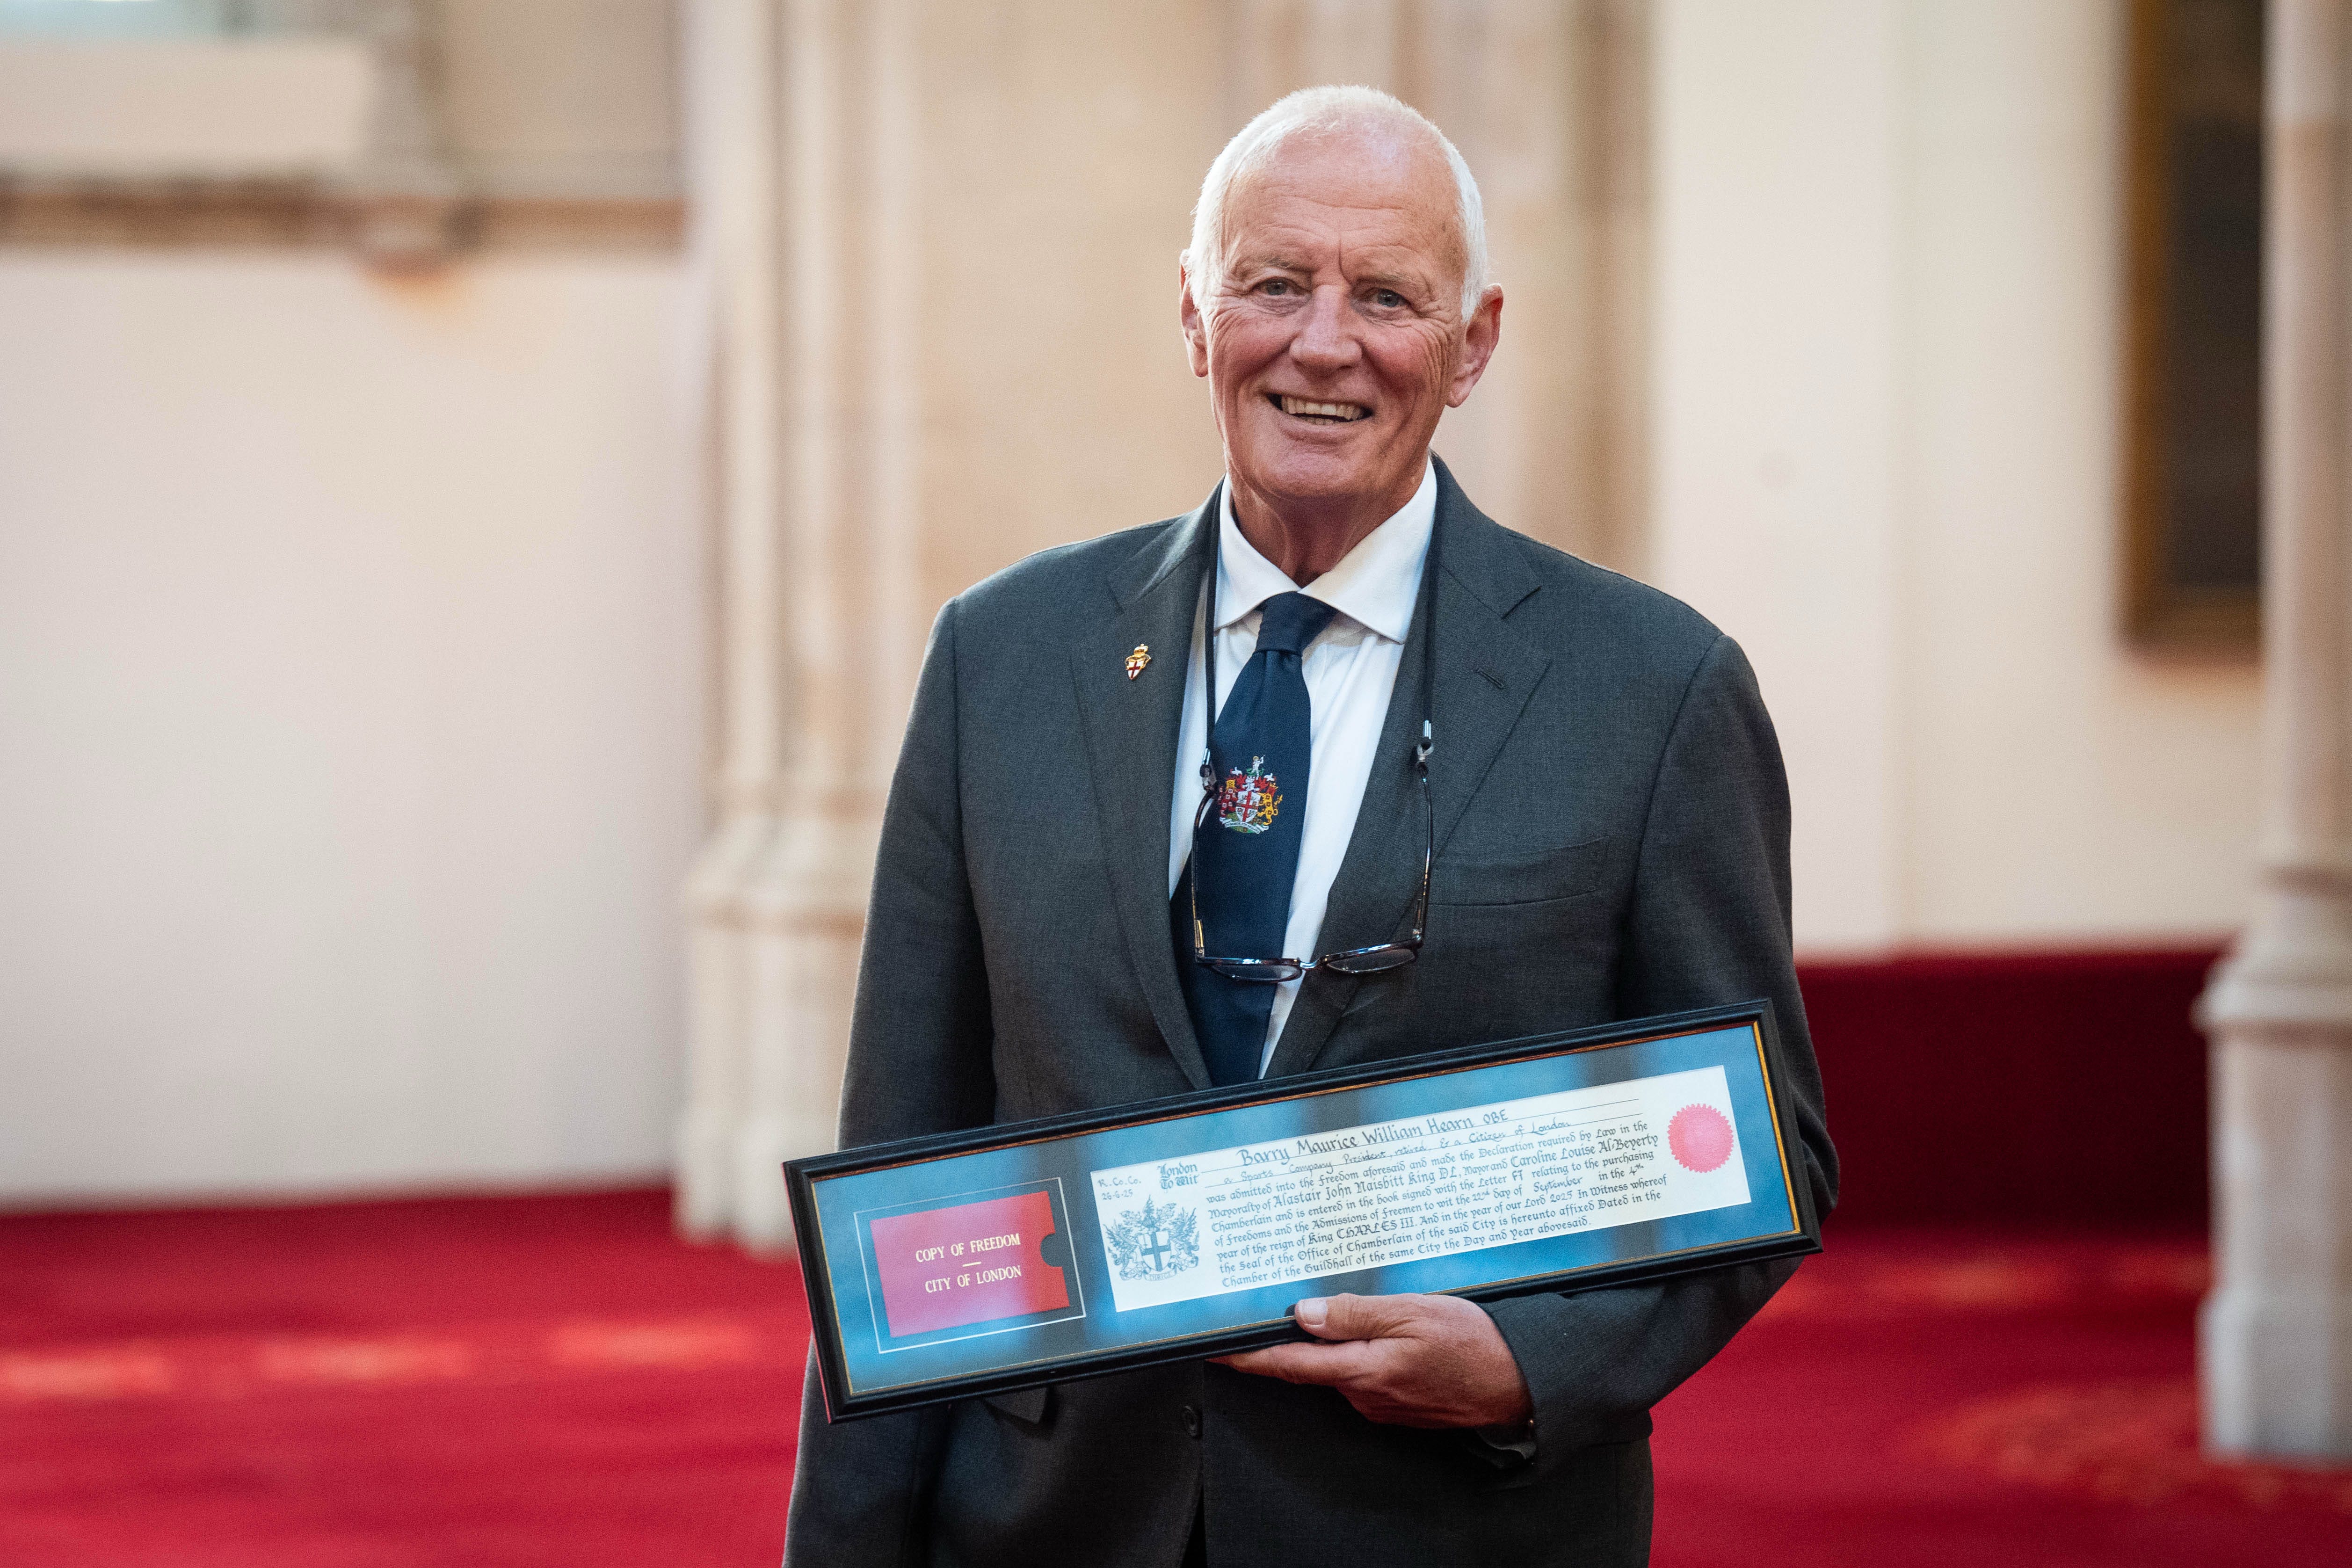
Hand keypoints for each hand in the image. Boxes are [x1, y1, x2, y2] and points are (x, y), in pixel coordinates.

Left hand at [1213, 1292, 1534, 1429]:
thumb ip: (1355, 1315)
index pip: (1290, 1364)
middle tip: (1284, 1307)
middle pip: (1314, 1365)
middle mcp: (1366, 1395)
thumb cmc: (1474, 1345)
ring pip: (1343, 1369)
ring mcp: (1383, 1405)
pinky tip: (1386, 1335)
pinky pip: (1368, 1377)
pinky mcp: (1400, 1407)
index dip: (1250, 1356)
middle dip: (1297, 1339)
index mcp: (1363, 1371)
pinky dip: (1364, 1355)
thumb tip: (1305, 1315)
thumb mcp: (1413, 1313)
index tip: (1216, 1348)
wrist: (1521, 1385)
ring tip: (1355, 1311)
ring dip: (1339, 1343)